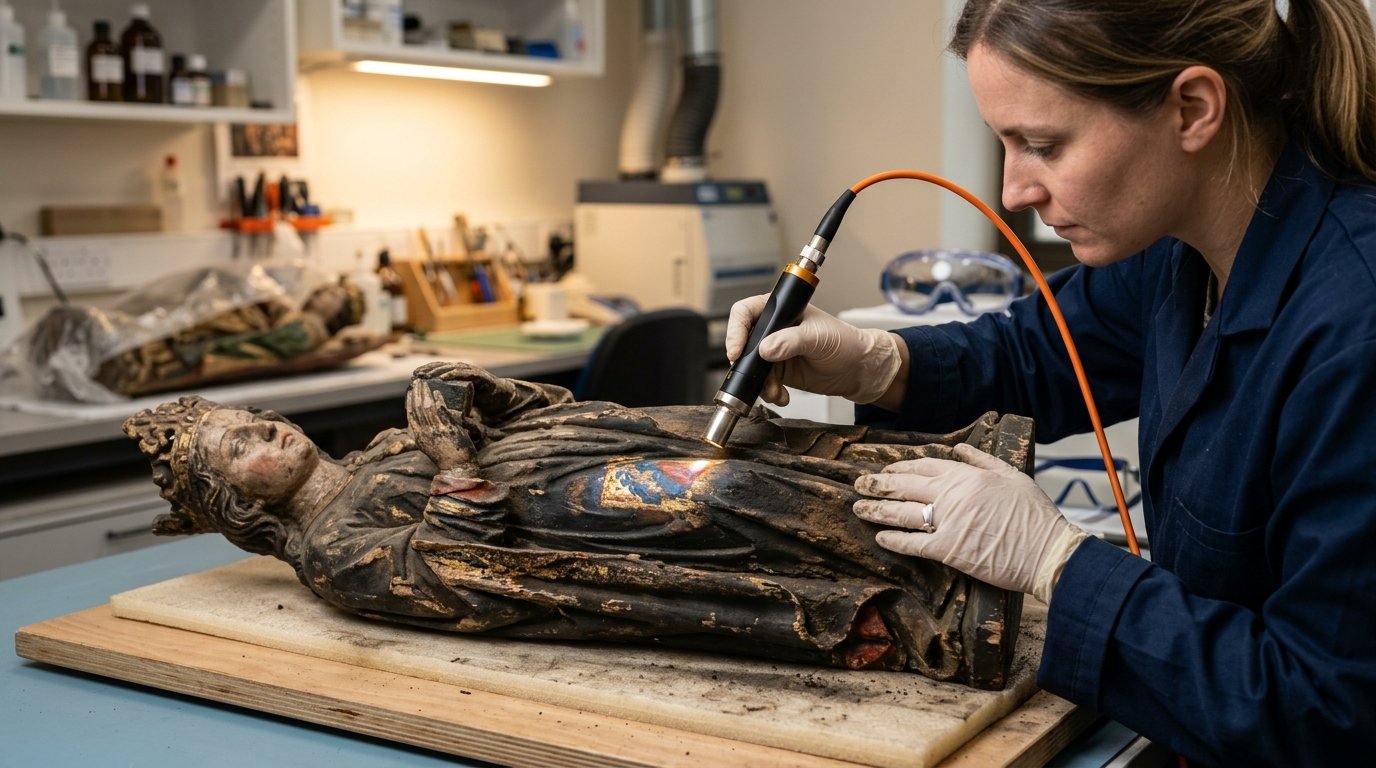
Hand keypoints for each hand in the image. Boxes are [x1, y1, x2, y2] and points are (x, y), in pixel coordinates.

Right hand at [406, 380, 475, 469]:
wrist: (457, 469)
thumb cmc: (446, 457)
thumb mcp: (430, 445)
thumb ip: (426, 433)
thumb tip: (426, 420)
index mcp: (419, 437)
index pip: (411, 415)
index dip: (410, 401)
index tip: (411, 391)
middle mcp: (425, 433)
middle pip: (417, 409)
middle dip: (417, 393)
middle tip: (418, 381)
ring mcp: (436, 431)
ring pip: (427, 408)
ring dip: (426, 393)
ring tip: (426, 383)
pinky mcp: (448, 430)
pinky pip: (442, 412)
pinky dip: (439, 401)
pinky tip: (439, 394)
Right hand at [725, 295, 902, 405]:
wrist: (858, 370)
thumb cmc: (845, 343)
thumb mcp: (818, 338)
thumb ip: (791, 341)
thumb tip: (765, 349)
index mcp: (782, 309)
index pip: (746, 312)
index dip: (736, 330)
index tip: (737, 350)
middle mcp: (773, 329)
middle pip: (743, 341)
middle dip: (744, 362)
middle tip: (750, 375)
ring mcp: (774, 351)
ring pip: (750, 367)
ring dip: (759, 382)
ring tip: (775, 391)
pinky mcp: (778, 371)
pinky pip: (762, 383)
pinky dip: (768, 392)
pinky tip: (783, 396)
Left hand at [852, 443, 1088, 602]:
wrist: (1047, 550)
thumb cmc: (1035, 515)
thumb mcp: (1013, 475)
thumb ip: (983, 460)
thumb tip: (960, 448)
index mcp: (967, 475)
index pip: (925, 466)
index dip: (901, 468)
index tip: (886, 470)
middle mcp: (953, 495)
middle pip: (905, 486)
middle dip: (878, 484)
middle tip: (860, 485)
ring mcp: (948, 521)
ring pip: (902, 513)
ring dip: (877, 509)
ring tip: (859, 507)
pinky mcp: (948, 549)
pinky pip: (913, 543)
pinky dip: (894, 540)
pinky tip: (880, 537)